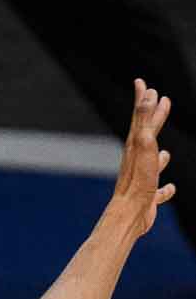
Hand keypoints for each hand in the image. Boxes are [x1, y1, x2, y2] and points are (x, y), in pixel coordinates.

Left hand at [112, 79, 175, 235]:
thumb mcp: (143, 145)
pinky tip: (171, 189)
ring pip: (152, 164)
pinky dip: (165, 190)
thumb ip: (145, 120)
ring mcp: (142, 180)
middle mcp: (137, 162)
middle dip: (152, 117)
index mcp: (135, 147)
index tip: (140, 82)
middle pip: (146, 134)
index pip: (139, 117)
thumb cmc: (137, 181)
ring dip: (159, 156)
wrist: (128, 216)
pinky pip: (159, 192)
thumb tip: (149, 94)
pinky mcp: (148, 199)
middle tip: (156, 101)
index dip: (142, 99)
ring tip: (166, 152)